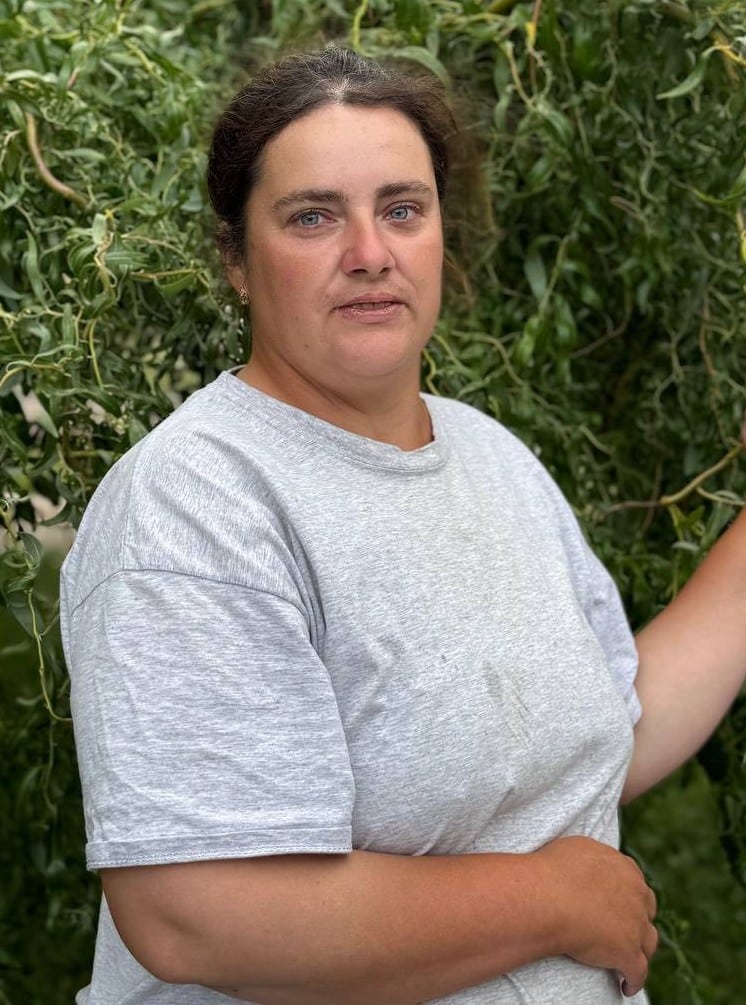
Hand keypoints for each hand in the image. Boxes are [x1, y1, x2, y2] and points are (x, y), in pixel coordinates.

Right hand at [534, 836, 657, 995]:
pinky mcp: (627, 953)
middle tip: (626, 928)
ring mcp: (635, 926)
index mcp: (626, 870)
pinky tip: (626, 986)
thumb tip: (589, 862)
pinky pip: (638, 972)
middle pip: (646, 911)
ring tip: (631, 959)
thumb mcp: (576, 848)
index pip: (635, 884)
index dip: (629, 895)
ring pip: (648, 942)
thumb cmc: (553, 870)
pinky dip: (633, 980)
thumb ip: (592, 857)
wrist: (549, 898)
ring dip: (641, 949)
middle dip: (639, 919)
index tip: (620, 903)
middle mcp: (636, 896)